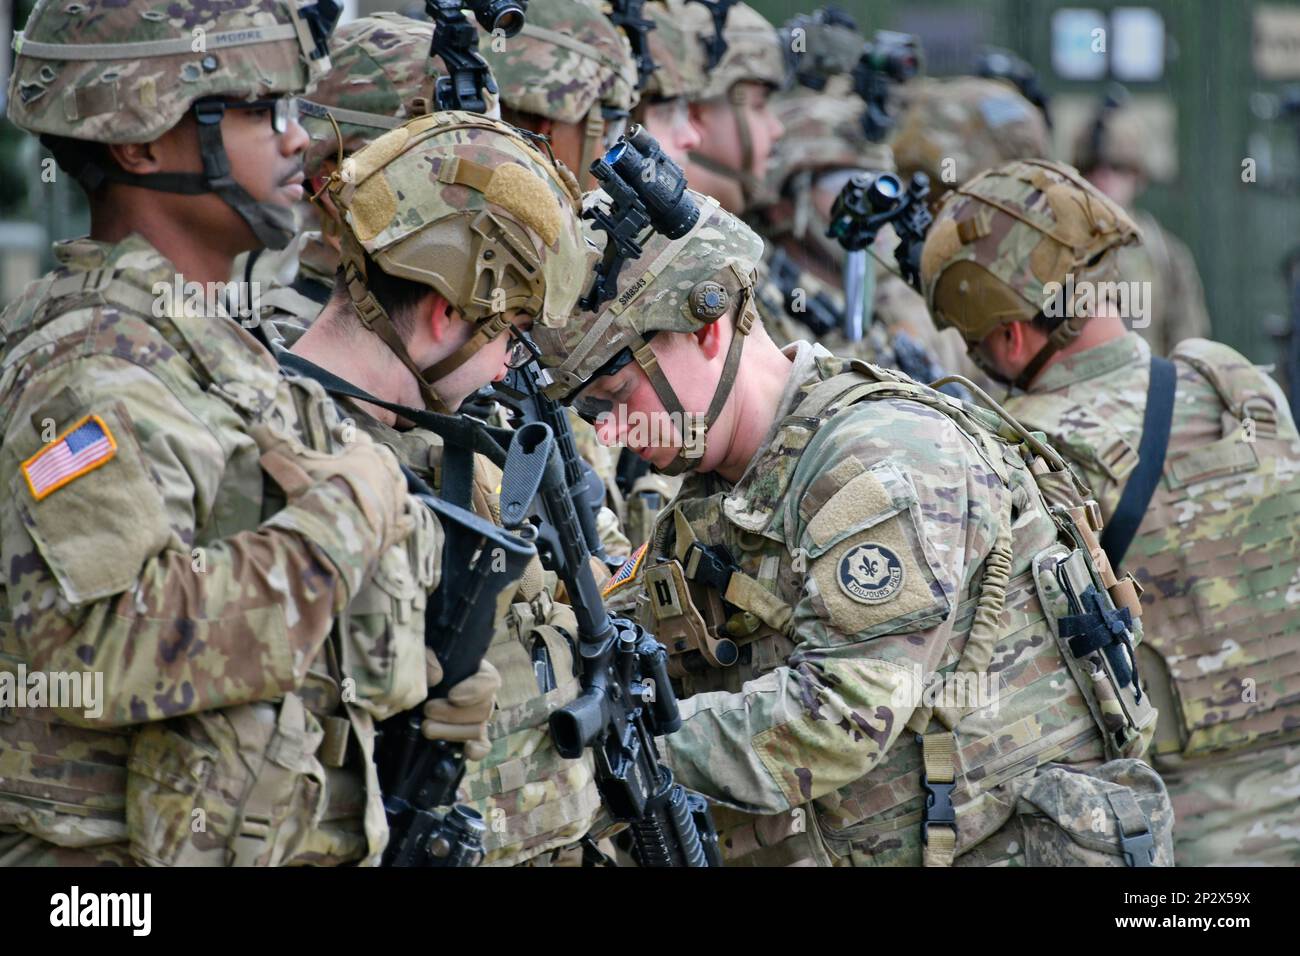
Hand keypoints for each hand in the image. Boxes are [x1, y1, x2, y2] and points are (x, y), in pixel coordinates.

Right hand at [251, 423, 412, 551]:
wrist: (342, 533)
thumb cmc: (323, 493)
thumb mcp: (297, 466)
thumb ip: (278, 446)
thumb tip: (256, 426)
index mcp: (366, 456)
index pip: (358, 437)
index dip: (347, 433)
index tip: (337, 431)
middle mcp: (386, 476)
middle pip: (385, 459)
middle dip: (375, 456)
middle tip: (366, 457)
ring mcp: (395, 503)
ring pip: (399, 486)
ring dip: (391, 481)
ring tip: (385, 481)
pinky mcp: (396, 528)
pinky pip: (406, 520)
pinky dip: (405, 518)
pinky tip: (406, 517)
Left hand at [422, 650, 500, 760]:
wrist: (408, 688)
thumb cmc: (419, 665)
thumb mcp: (420, 654)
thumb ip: (427, 659)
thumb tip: (437, 676)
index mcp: (477, 671)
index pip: (490, 682)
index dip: (475, 690)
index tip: (452, 696)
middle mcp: (482, 697)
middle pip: (483, 710)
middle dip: (453, 714)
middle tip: (428, 711)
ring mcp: (477, 719)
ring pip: (478, 730)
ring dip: (452, 731)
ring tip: (426, 728)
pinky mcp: (469, 738)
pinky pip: (483, 747)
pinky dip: (476, 750)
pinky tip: (465, 750)